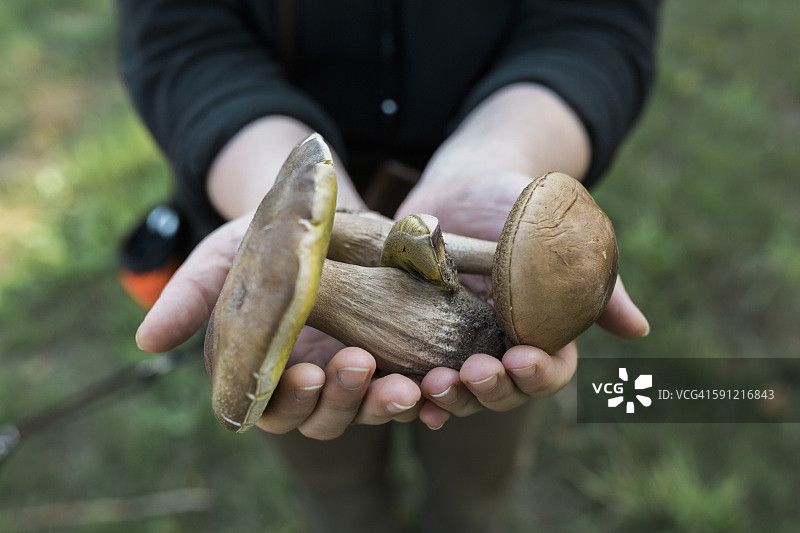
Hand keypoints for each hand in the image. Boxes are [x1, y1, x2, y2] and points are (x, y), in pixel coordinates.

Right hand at [136, 213, 429, 439]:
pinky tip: (441, 388)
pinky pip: (417, 389)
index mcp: (270, 371)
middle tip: (358, 366)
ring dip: (388, 404)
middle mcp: (316, 382)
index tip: (305, 374)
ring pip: (374, 410)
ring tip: (407, 384)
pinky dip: (429, 398)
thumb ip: (190, 296)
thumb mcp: (225, 257)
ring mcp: (360, 372)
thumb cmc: (264, 241)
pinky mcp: (399, 356)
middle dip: (344, 401)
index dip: (289, 401)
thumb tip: (144, 340)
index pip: (274, 409)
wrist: (318, 212)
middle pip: (328, 418)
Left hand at [395, 171, 649, 419]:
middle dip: (491, 390)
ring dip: (449, 398)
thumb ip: (596, 281)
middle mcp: (499, 350)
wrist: (464, 184)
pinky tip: (401, 391)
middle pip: (502, 393)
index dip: (538, 374)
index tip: (522, 357)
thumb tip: (640, 330)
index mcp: (539, 334)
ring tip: (434, 384)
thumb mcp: (561, 232)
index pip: (547, 373)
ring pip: (457, 394)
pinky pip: (412, 376)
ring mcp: (455, 346)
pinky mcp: (415, 336)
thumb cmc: (521, 205)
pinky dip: (408, 392)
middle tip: (474, 372)